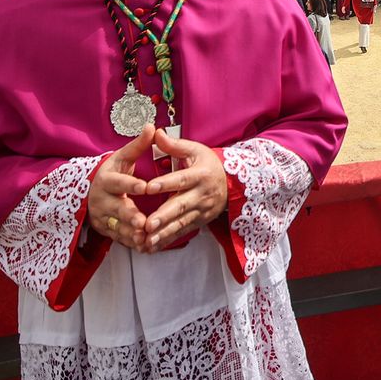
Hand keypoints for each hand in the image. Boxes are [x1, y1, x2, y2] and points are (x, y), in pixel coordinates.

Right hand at [87, 125, 154, 249]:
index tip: (145, 187)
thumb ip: (138, 145)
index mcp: (106, 180)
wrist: (90, 192)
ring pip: (117, 227)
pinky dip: (131, 243)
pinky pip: (120, 239)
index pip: (119, 182)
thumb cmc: (113, 172)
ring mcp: (103, 217)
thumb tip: (152, 126)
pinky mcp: (106, 230)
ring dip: (131, 234)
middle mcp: (102, 200)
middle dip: (129, 216)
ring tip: (146, 239)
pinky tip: (145, 247)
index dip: (131, 185)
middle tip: (143, 221)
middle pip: (116, 209)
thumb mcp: (122, 157)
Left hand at [140, 135, 227, 252]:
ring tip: (148, 239)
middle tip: (148, 224)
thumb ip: (174, 145)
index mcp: (200, 174)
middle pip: (181, 206)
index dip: (166, 183)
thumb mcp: (195, 150)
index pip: (181, 179)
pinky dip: (168, 239)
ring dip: (164, 232)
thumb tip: (155, 134)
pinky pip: (183, 232)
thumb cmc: (208, 164)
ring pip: (181, 222)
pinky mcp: (200, 222)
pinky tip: (154, 246)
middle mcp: (202, 194)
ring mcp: (202, 210)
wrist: (232, 182)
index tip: (149, 188)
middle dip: (164, 216)